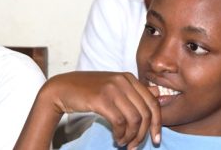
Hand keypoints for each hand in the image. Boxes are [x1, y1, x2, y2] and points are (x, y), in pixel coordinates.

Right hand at [43, 72, 161, 148]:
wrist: (64, 88)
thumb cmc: (90, 90)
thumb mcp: (114, 87)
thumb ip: (135, 91)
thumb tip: (157, 93)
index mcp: (129, 78)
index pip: (152, 102)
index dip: (157, 123)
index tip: (156, 139)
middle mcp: (123, 81)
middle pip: (145, 113)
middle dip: (142, 134)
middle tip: (135, 146)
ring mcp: (112, 89)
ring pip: (133, 119)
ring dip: (130, 136)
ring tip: (123, 143)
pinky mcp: (101, 99)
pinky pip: (119, 122)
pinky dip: (120, 134)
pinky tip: (116, 138)